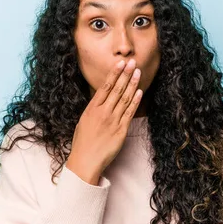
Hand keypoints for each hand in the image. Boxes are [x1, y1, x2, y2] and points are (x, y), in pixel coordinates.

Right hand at [66, 58, 142, 184]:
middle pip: (117, 90)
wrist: (85, 161)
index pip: (105, 87)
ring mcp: (113, 121)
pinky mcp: (121, 131)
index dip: (114, 74)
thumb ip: (93, 109)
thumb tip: (101, 99)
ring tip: (138, 72)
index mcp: (92, 109)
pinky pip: (130, 113)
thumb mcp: (84, 121)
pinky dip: (135, 101)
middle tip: (133, 62)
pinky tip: (140, 91)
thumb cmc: (82, 142)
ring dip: (132, 84)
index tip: (120, 63)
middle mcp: (103, 113)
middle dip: (125, 75)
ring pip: (125, 99)